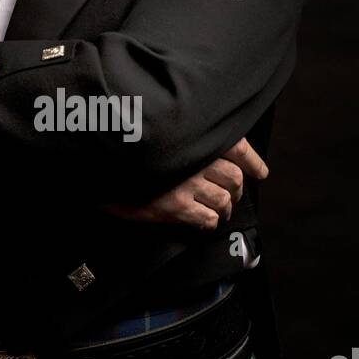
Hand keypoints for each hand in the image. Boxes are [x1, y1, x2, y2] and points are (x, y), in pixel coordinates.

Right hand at [99, 137, 267, 231]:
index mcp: (195, 135)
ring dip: (225, 209)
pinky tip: (205, 224)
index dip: (253, 162)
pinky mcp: (175, 206)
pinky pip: (206, 219)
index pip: (238, 148)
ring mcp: (187, 183)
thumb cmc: (127, 148)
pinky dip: (210, 223)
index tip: (260, 172)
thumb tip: (205, 149)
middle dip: (237, 190)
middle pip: (234, 177)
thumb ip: (184, 139)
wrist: (97, 165)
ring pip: (223, 200)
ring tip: (221, 213)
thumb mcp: (158, 133)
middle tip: (233, 196)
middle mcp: (195, 157)